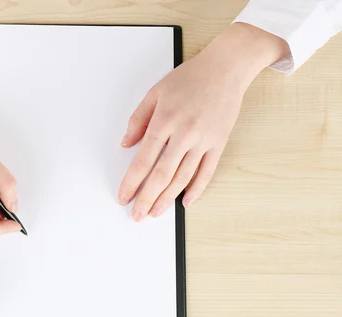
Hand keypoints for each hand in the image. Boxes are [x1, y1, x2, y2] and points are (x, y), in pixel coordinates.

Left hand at [118, 23, 288, 220]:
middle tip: (137, 216)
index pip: (143, 160)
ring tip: (156, 213)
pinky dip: (196, 189)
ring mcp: (203, 140)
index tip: (123, 197)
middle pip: (161, 175)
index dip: (131, 183)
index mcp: (164, 121)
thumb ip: (138, 120)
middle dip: (147, 199)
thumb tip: (126, 144)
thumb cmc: (189, 78)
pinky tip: (186, 202)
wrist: (226, 67)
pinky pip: (207, 172)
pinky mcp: (219, 143)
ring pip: (183, 177)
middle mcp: (184, 133)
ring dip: (168, 199)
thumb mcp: (155, 92)